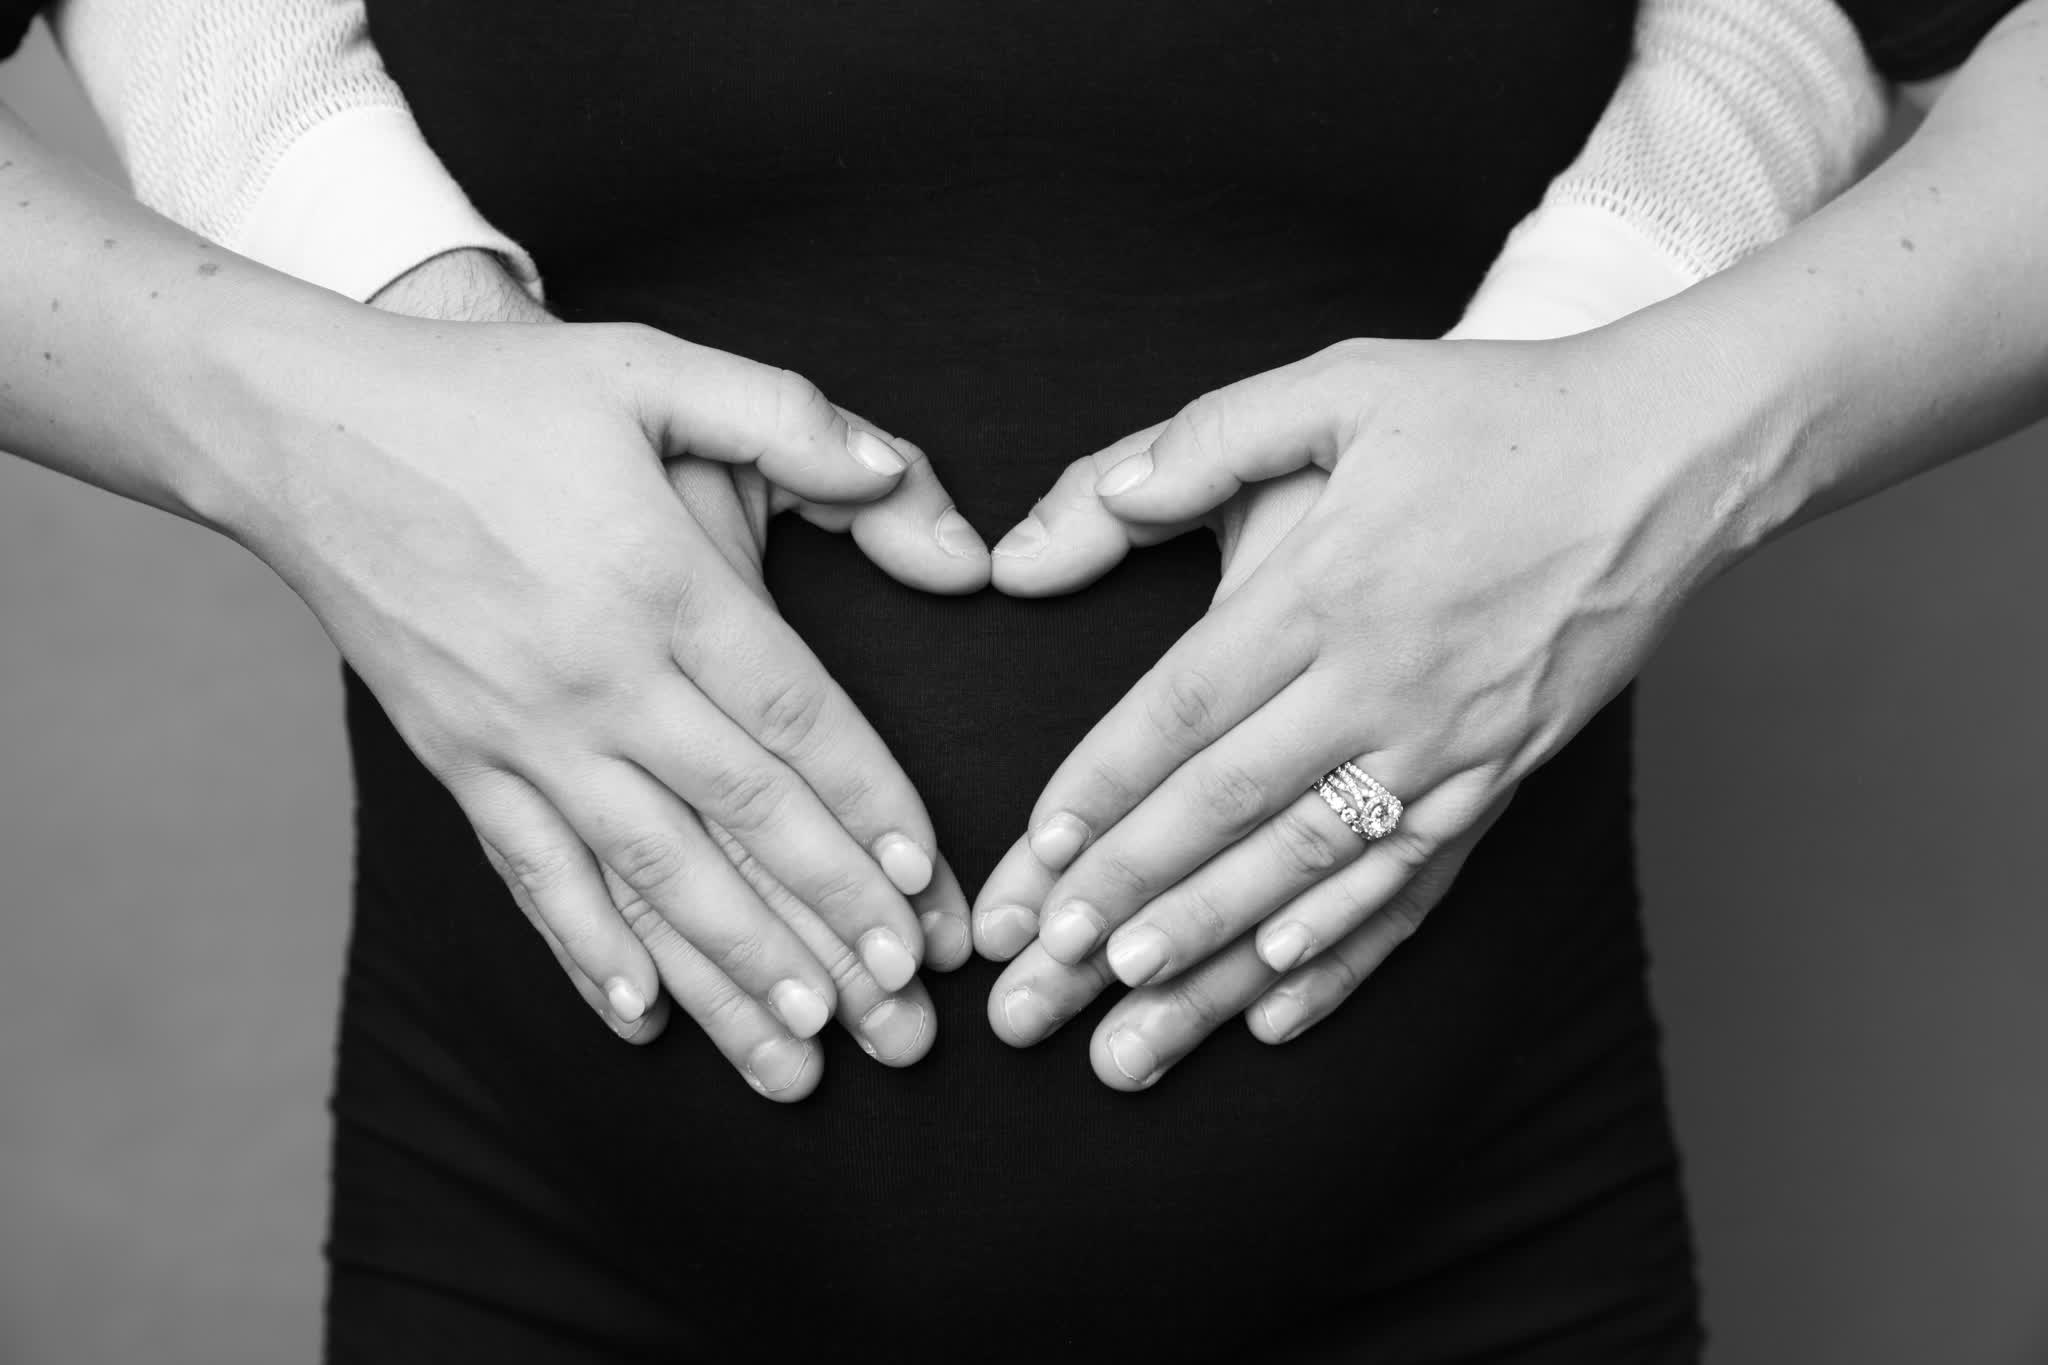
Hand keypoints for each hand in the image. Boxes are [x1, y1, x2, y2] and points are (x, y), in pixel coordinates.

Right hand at [217, 251, 982, 1098]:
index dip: (871, 808)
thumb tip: (898, 475)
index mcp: (659, 583)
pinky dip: (587, 953)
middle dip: (831, 922)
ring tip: (807, 1056)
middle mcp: (596, 678)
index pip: (795, 717)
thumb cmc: (495, 397)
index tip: (930, 892)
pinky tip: (643, 1021)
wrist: (303, 430)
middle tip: (906, 1012)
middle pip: (740, 820)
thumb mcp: (650, 368)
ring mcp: (520, 733)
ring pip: (647, 877)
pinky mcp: (457, 763)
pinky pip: (534, 876)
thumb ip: (786, 416)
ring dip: (732, 973)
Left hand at [973, 332, 1707, 1087]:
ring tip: (1130, 1027)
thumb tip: (1089, 504)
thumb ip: (1200, 442)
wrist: (1668, 455)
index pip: (1184, 707)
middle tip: (1044, 974)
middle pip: (1231, 806)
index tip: (1034, 855)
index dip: (1102, 787)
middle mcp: (1385, 679)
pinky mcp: (1504, 777)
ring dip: (1214, 949)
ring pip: (1310, 868)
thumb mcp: (1338, 388)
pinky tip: (1277, 1007)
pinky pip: (1411, 884)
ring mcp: (1452, 742)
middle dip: (1128, 894)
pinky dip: (1342, 951)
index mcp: (1327, 584)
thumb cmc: (1491, 414)